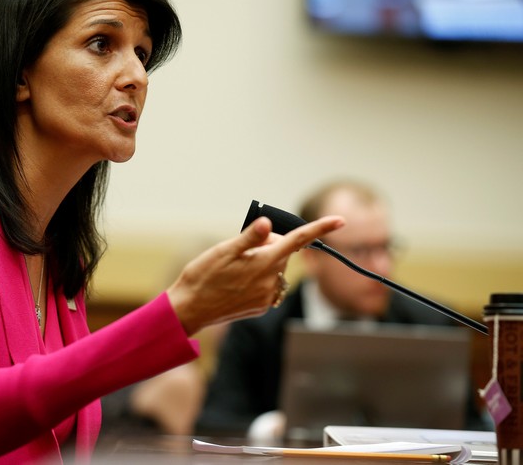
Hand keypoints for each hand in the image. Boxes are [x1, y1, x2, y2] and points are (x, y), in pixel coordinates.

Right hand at [166, 215, 343, 335]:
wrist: (189, 309)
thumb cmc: (202, 276)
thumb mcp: (223, 250)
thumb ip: (249, 238)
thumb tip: (268, 224)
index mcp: (264, 263)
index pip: (298, 241)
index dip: (320, 229)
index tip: (340, 220)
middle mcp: (271, 281)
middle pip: (282, 253)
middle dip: (269, 245)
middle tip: (240, 247)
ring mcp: (267, 297)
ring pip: (275, 270)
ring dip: (263, 263)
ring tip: (234, 268)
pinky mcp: (260, 307)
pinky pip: (268, 286)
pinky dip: (258, 278)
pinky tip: (236, 282)